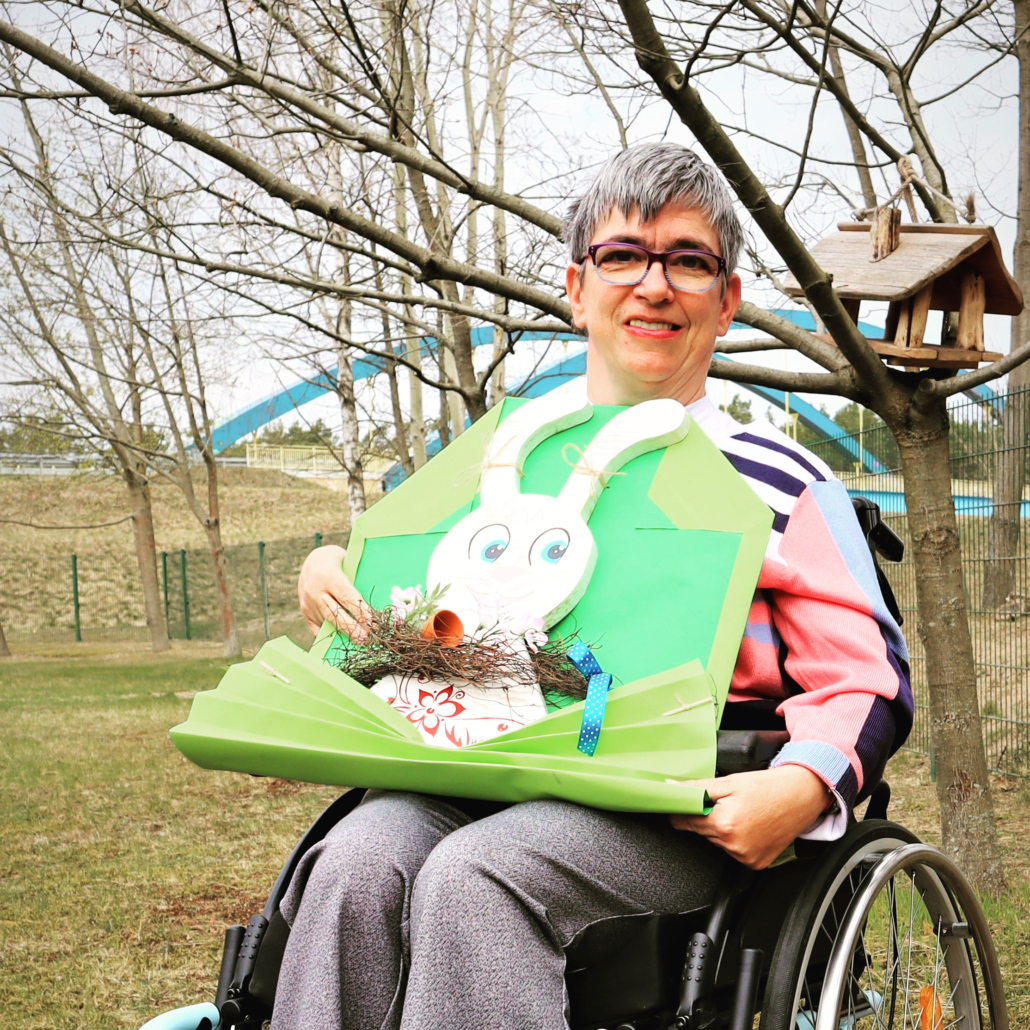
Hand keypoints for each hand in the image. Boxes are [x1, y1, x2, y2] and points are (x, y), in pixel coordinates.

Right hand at [298, 545, 370, 638]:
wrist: (312, 562)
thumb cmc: (338, 563)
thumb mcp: (348, 564)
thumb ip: (356, 582)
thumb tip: (371, 605)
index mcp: (328, 575)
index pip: (346, 595)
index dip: (359, 610)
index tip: (370, 621)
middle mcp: (315, 590)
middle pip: (335, 613)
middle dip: (351, 627)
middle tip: (365, 638)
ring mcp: (308, 603)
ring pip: (327, 622)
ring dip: (344, 633)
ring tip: (358, 641)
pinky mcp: (305, 612)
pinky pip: (318, 628)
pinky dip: (331, 634)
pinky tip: (343, 641)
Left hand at [670, 765, 832, 869]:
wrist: (801, 795)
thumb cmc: (768, 787)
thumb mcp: (729, 782)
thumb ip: (697, 788)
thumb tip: (672, 788)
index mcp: (724, 824)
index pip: (685, 822)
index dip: (681, 811)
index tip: (680, 805)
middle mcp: (734, 845)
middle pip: (701, 832)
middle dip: (705, 817)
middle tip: (724, 803)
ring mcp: (746, 857)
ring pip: (717, 842)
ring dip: (721, 829)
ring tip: (741, 813)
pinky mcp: (756, 863)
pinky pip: (734, 852)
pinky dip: (736, 840)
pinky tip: (749, 826)